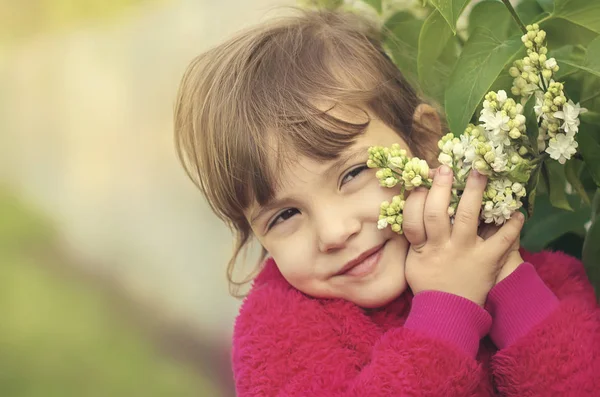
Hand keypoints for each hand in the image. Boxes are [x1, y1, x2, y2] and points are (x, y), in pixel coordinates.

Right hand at [402, 165, 524, 306]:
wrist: (448, 312)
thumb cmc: (428, 284)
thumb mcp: (412, 262)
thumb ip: (412, 240)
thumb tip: (411, 212)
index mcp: (422, 247)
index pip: (414, 217)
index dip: (416, 196)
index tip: (422, 179)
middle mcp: (443, 246)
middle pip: (439, 212)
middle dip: (443, 187)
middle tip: (448, 167)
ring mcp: (466, 252)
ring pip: (469, 218)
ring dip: (476, 194)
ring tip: (481, 173)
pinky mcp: (487, 260)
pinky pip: (501, 240)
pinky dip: (512, 225)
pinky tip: (517, 211)